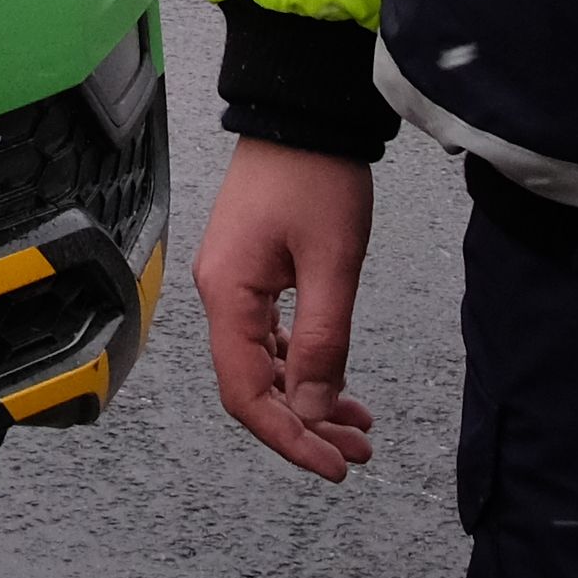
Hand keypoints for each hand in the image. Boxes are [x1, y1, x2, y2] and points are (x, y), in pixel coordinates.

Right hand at [199, 136, 378, 481]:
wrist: (305, 112)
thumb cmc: (317, 175)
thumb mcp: (332, 264)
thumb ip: (320, 343)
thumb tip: (309, 412)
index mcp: (228, 296)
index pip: (245, 394)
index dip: (287, 438)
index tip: (331, 465)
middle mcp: (221, 295)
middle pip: (253, 386)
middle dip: (305, 425)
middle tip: (355, 453)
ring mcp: (234, 283)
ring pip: (265, 365)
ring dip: (308, 399)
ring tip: (357, 427)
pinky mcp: (253, 270)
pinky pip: (271, 337)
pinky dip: (303, 365)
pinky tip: (336, 382)